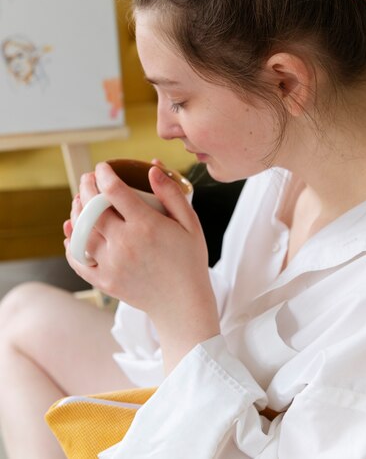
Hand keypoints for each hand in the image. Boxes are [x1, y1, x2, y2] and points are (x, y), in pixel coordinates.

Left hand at [65, 163, 219, 369]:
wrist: (183, 304)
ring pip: (81, 231)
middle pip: (92, 207)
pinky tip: (73, 232)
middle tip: (89, 178)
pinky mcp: (104, 281)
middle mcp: (124, 243)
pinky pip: (77, 259)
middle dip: (86, 186)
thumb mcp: (190, 223)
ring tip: (81, 201)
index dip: (104, 173)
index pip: (113, 190)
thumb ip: (171, 194)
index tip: (103, 166)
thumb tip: (151, 168)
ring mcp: (112, 264)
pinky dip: (71, 244)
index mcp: (146, 225)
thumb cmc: (189, 261)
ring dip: (77, 212)